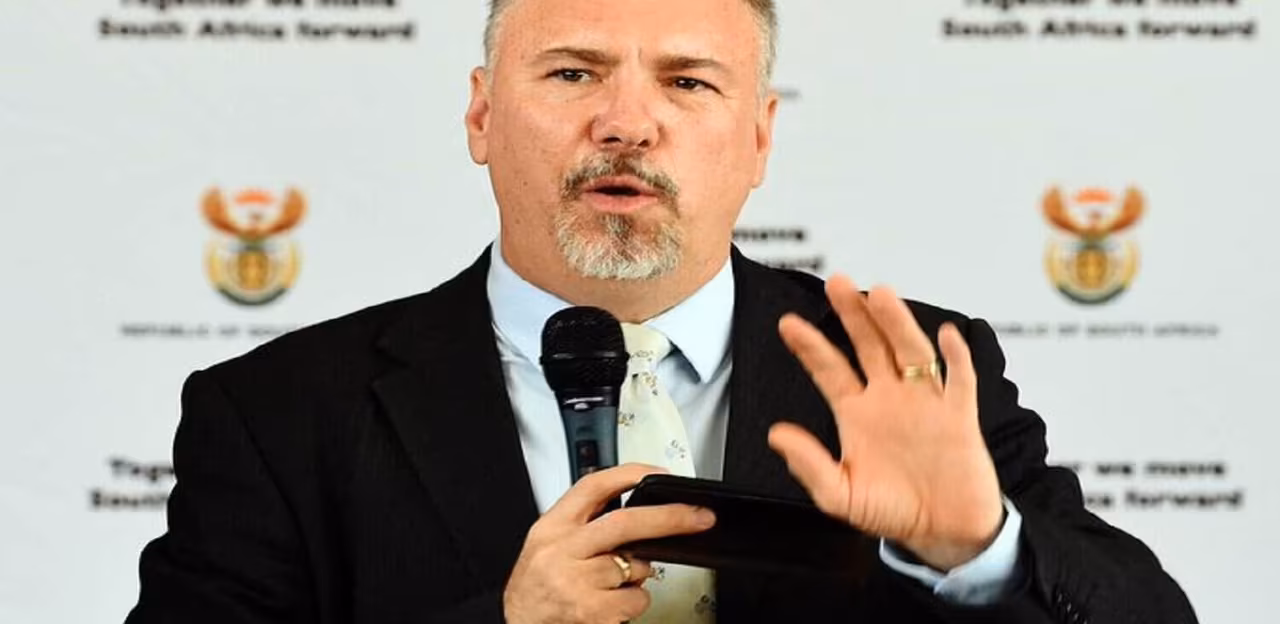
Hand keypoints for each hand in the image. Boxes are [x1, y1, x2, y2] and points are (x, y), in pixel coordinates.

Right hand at [503, 464, 716, 623]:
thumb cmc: (535, 592)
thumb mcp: (548, 547)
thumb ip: (584, 526)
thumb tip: (636, 511)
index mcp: (551, 528)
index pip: (592, 487)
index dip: (630, 475)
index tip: (660, 474)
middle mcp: (561, 551)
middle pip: (625, 523)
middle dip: (669, 518)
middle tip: (699, 516)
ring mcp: (575, 582)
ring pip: (635, 566)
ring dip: (638, 575)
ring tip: (612, 586)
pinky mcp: (589, 611)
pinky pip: (636, 599)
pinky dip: (634, 603)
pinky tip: (612, 606)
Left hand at [768, 276, 1003, 570]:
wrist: (943, 530)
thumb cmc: (893, 511)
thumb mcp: (841, 495)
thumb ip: (809, 465)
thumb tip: (776, 434)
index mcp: (857, 413)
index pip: (829, 370)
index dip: (809, 346)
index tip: (787, 324)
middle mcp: (889, 398)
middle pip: (869, 346)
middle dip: (853, 315)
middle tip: (836, 284)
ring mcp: (925, 402)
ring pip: (910, 352)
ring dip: (897, 324)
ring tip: (881, 296)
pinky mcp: (959, 416)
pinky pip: (959, 380)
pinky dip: (956, 359)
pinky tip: (946, 338)